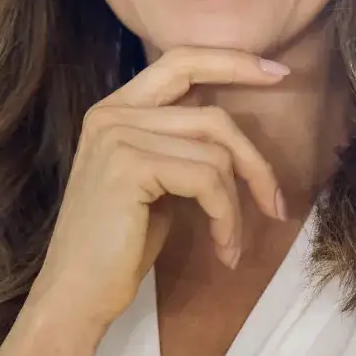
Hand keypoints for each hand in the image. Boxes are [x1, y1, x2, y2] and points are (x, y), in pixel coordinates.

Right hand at [0, 47, 289, 355]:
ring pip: (216, 153)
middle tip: (276, 204)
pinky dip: (226, 217)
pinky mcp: (130, 166)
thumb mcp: (154, 182)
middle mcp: (112, 113)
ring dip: (238, 205)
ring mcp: (118, 136)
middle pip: (213, 115)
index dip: (233, 61)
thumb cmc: (118, 246)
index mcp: (115, 109)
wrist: (76, 293)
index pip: (182, 62)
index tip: (279, 74)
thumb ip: (180, 145)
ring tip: (233, 244)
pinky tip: (223, 249)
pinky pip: (208, 179)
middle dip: (255, 160)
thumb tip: (234, 134)